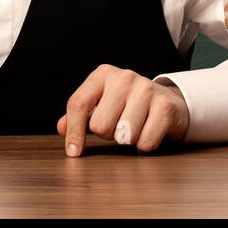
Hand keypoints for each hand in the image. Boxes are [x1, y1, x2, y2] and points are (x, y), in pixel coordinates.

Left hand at [57, 65, 189, 155]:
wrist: (166, 100)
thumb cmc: (127, 104)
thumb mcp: (101, 103)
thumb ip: (79, 115)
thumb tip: (60, 128)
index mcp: (103, 74)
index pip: (78, 104)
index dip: (73, 132)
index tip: (73, 152)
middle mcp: (124, 77)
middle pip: (99, 125)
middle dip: (107, 134)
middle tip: (117, 126)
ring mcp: (146, 89)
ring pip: (123, 136)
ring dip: (126, 140)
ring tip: (133, 126)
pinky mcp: (165, 106)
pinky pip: (144, 142)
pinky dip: (145, 144)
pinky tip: (148, 130)